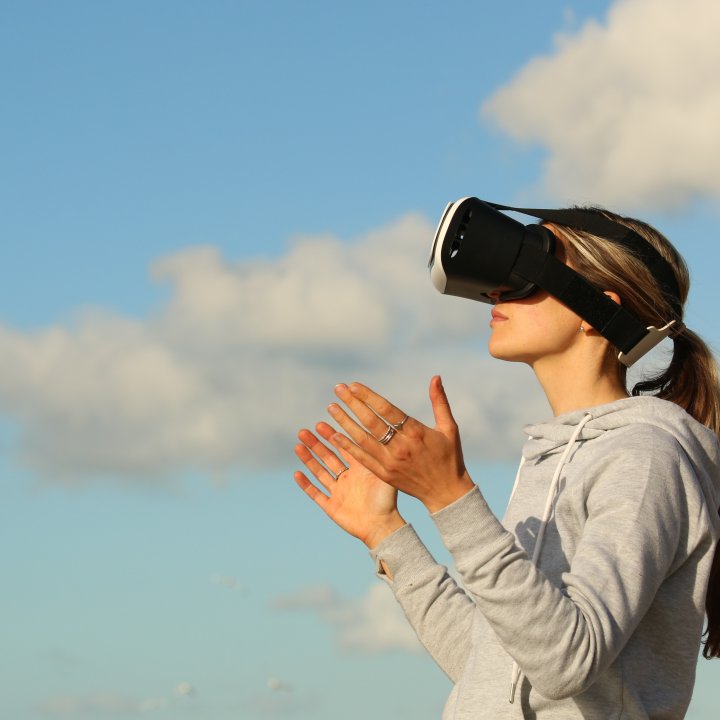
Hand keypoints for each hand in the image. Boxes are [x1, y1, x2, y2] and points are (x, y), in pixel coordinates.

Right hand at [294, 421, 405, 548]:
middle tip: (304, 431)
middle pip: (327, 457)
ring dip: (308, 459)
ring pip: (319, 472)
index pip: (343, 447)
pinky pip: (316, 494)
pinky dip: (306, 484)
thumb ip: (376, 455)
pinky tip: (297, 473)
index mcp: (359, 469)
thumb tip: (373, 431)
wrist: (383, 526)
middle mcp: (347, 478)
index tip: (320, 423)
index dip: (331, 436)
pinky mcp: (331, 506)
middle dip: (315, 444)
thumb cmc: (387, 500)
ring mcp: (338, 492)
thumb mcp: (383, 473)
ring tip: (298, 445)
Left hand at [327, 376, 474, 512]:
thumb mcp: (449, 428)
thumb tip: (435, 377)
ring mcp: (390, 462)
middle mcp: (401, 447)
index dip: (368, 396)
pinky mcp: (384, 475)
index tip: (353, 385)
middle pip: (371, 422)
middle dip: (352, 404)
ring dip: (345, 422)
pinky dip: (348, 447)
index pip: (387, 410)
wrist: (446, 492)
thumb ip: (439, 402)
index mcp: (416, 433)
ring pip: (362, 439)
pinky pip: (362, 458)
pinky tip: (335, 435)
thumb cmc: (449, 457)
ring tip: (331, 408)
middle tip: (338, 389)